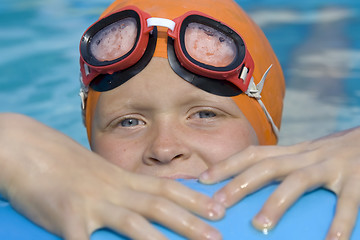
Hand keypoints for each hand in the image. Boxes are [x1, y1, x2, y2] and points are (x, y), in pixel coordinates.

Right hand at [0, 114, 223, 239]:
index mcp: (122, 179)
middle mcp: (114, 189)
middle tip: (218, 235)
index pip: (167, 187)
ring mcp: (93, 203)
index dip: (194, 198)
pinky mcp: (68, 217)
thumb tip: (139, 200)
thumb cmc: (63, 164)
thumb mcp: (99, 174)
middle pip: (160, 206)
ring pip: (135, 224)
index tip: (217, 208)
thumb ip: (121, 188)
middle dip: (191, 222)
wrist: (26, 148)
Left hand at [199, 127, 359, 239]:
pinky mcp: (358, 181)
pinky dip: (338, 224)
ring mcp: (332, 167)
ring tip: (259, 225)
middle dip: (239, 184)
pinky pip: (346, 204)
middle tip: (217, 204)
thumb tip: (254, 186)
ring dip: (277, 203)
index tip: (202, 180)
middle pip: (267, 167)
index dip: (226, 165)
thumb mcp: (307, 156)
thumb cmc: (336, 153)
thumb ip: (285, 167)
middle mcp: (307, 156)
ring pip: (298, 182)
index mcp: (293, 152)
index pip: (253, 154)